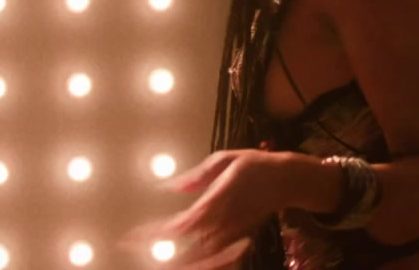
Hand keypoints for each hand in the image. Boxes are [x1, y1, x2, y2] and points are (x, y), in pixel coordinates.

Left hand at [119, 149, 283, 268]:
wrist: (289, 181)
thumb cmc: (257, 165)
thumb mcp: (227, 159)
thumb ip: (199, 175)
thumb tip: (171, 188)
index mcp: (217, 202)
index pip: (181, 226)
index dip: (156, 235)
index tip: (132, 236)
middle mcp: (222, 224)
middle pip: (186, 250)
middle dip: (158, 252)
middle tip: (129, 245)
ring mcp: (232, 235)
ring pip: (200, 259)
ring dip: (177, 260)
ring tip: (152, 256)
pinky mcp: (238, 238)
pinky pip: (216, 258)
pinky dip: (201, 263)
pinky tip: (183, 259)